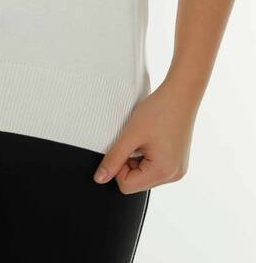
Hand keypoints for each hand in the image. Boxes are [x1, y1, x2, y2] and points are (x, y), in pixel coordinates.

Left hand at [92, 78, 198, 193]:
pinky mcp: (177, 162)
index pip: (126, 186)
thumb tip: (99, 179)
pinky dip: (147, 156)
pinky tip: (152, 138)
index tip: (124, 145)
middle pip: (136, 182)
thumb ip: (114, 158)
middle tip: (135, 139)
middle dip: (129, 162)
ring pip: (144, 175)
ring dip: (137, 158)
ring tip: (145, 137)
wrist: (181, 94)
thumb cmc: (158, 110)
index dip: (118, 166)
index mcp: (163, 172)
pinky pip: (154, 168)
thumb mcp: (131, 134)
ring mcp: (177, 170)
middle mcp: (173, 176)